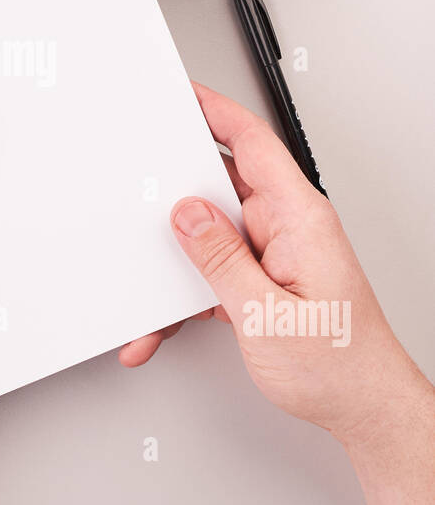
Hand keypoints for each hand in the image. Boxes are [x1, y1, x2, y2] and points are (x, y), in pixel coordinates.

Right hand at [120, 83, 423, 447]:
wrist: (365, 410)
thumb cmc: (339, 365)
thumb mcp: (265, 314)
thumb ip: (221, 259)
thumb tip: (187, 214)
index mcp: (300, 218)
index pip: (252, 143)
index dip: (214, 110)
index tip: (181, 94)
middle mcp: (291, 228)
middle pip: (222, 187)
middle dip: (175, 198)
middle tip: (139, 198)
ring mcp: (279, 254)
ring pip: (212, 237)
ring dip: (179, 267)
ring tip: (153, 297)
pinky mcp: (266, 281)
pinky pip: (217, 271)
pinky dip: (189, 295)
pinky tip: (168, 324)